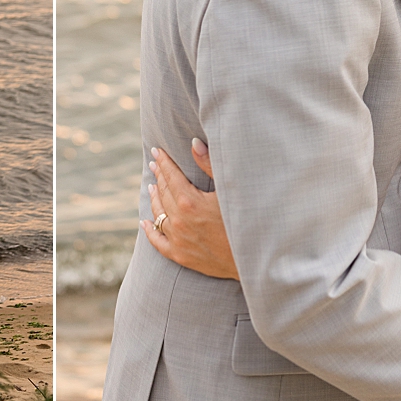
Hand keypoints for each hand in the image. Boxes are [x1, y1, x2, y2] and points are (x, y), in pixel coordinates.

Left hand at [141, 139, 237, 279]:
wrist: (255, 258)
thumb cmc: (247, 218)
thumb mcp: (229, 189)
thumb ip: (209, 165)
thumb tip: (193, 143)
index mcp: (190, 202)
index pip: (170, 176)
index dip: (163, 162)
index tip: (156, 151)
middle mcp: (180, 221)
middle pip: (164, 193)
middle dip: (159, 176)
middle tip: (155, 165)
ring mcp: (178, 240)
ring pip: (158, 214)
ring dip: (154, 198)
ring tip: (152, 187)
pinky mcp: (181, 256)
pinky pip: (158, 242)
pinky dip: (150, 231)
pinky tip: (145, 223)